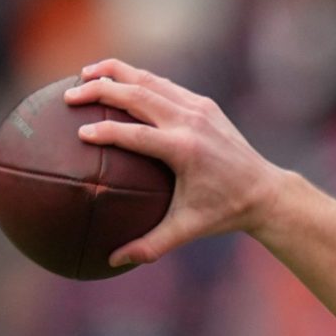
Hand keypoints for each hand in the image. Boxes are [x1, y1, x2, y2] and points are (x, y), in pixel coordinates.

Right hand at [64, 59, 285, 266]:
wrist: (266, 190)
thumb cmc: (224, 212)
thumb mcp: (188, 230)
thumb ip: (149, 245)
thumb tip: (111, 261)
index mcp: (186, 150)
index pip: (136, 135)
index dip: (107, 132)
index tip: (80, 133)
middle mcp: (192, 122)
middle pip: (139, 95)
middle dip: (101, 90)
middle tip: (68, 95)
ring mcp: (200, 109)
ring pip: (151, 81)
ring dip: (116, 74)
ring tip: (84, 74)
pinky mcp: (205, 105)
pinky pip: (165, 86)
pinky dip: (138, 79)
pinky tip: (115, 81)